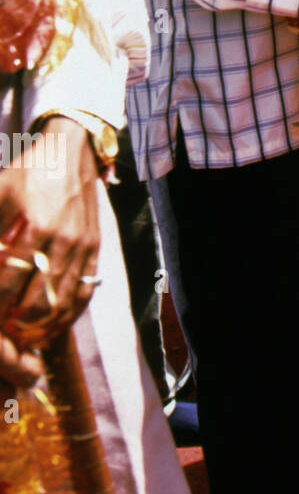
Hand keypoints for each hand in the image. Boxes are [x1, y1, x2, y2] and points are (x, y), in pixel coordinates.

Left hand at [0, 118, 99, 381]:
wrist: (71, 153)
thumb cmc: (28, 173)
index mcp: (36, 226)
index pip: (10, 281)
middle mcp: (63, 241)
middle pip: (39, 300)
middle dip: (17, 325)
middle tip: (2, 336)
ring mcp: (82, 246)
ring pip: (64, 302)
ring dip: (42, 327)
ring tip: (22, 340)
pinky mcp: (94, 248)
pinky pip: (85, 292)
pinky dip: (68, 316)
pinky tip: (51, 328)